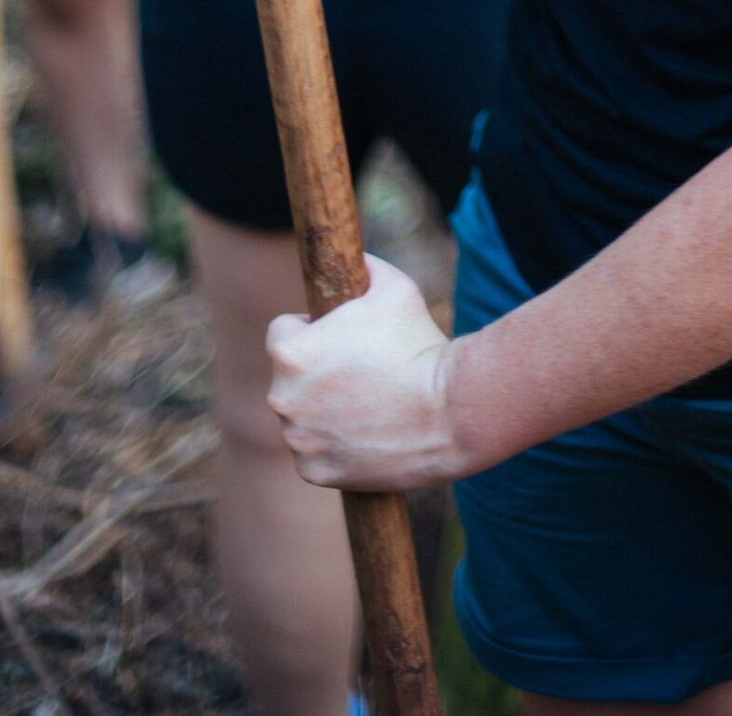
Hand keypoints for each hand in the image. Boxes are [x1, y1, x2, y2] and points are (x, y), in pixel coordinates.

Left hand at [265, 256, 459, 490]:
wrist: (450, 411)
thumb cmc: (419, 344)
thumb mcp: (393, 285)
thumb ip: (365, 266)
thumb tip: (356, 258)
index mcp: (290, 351)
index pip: (282, 331)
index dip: (311, 330)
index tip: (338, 337)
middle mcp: (282, 397)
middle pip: (289, 377)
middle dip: (315, 371)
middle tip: (358, 370)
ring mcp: (297, 439)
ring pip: (300, 417)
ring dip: (321, 409)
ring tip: (367, 402)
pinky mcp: (314, 472)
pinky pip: (314, 454)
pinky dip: (333, 446)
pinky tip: (366, 433)